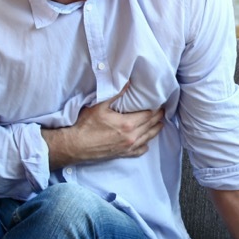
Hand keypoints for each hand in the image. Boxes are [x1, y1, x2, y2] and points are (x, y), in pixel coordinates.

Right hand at [43, 83, 163, 166]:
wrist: (76, 146)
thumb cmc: (85, 126)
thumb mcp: (99, 106)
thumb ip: (116, 95)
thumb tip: (128, 83)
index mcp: (127, 124)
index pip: (149, 115)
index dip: (156, 108)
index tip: (159, 103)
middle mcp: (131, 137)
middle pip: (151, 126)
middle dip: (158, 118)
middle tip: (162, 111)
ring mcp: (128, 147)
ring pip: (148, 138)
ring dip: (155, 130)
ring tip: (160, 124)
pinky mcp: (123, 154)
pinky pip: (140, 151)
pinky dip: (145, 145)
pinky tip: (146, 142)